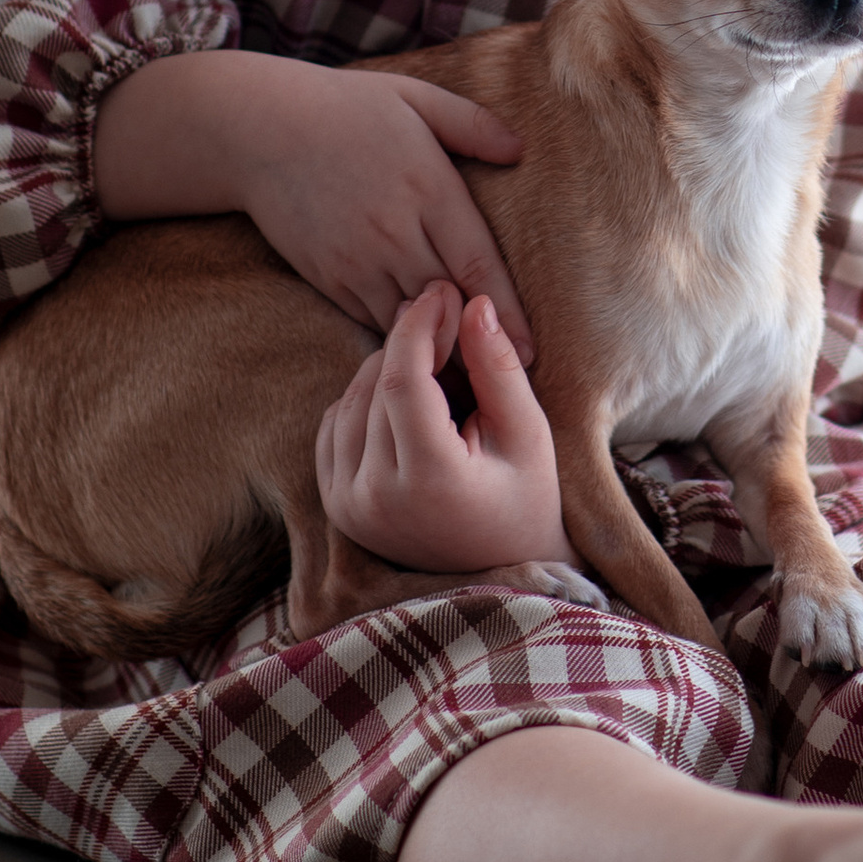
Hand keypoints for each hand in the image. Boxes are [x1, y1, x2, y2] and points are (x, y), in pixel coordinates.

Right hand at [92, 50, 532, 357]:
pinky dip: (396, 339)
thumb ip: (472, 125)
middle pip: (447, 305)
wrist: (258, 129)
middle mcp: (397, 232)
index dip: (506, 313)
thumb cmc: (345, 108)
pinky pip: (372, 319)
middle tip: (510, 384)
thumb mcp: (416, 99)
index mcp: (429, 188)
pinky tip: (417, 359)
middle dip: (476, 346)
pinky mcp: (330, 277)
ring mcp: (359, 260)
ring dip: (437, 351)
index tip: (530, 353)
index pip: (478, 263)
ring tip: (468, 388)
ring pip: (409, 323)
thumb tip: (520, 151)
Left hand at [316, 283, 569, 571]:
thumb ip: (498, 368)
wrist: (502, 570)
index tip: (442, 292)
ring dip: (386, 366)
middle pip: (375, 385)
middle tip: (445, 314)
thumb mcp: (528, 433)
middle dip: (407, 339)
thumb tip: (475, 304)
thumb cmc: (527, 501)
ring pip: (350, 400)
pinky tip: (402, 396)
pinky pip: (334, 427)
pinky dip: (363, 398)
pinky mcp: (337, 507)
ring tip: (432, 359)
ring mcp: (349, 506)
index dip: (419, 326)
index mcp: (427, 481)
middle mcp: (375, 498)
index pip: (402, 380)